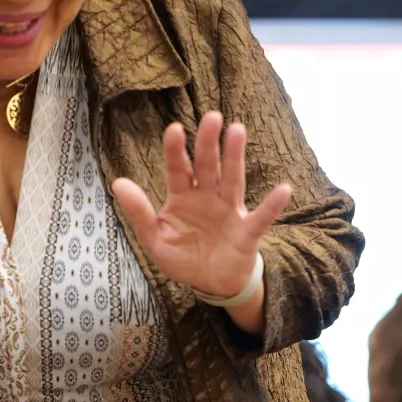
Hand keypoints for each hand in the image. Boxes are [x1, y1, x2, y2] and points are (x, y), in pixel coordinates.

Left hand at [112, 112, 291, 306]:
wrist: (211, 284)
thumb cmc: (183, 257)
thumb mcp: (154, 239)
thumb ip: (139, 212)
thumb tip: (118, 182)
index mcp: (182, 197)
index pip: (178, 169)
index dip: (176, 151)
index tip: (174, 129)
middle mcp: (207, 197)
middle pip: (208, 165)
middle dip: (209, 142)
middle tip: (212, 117)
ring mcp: (229, 211)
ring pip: (232, 179)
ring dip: (235, 156)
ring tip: (238, 130)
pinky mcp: (247, 231)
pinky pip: (261, 217)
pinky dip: (272, 205)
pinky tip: (283, 189)